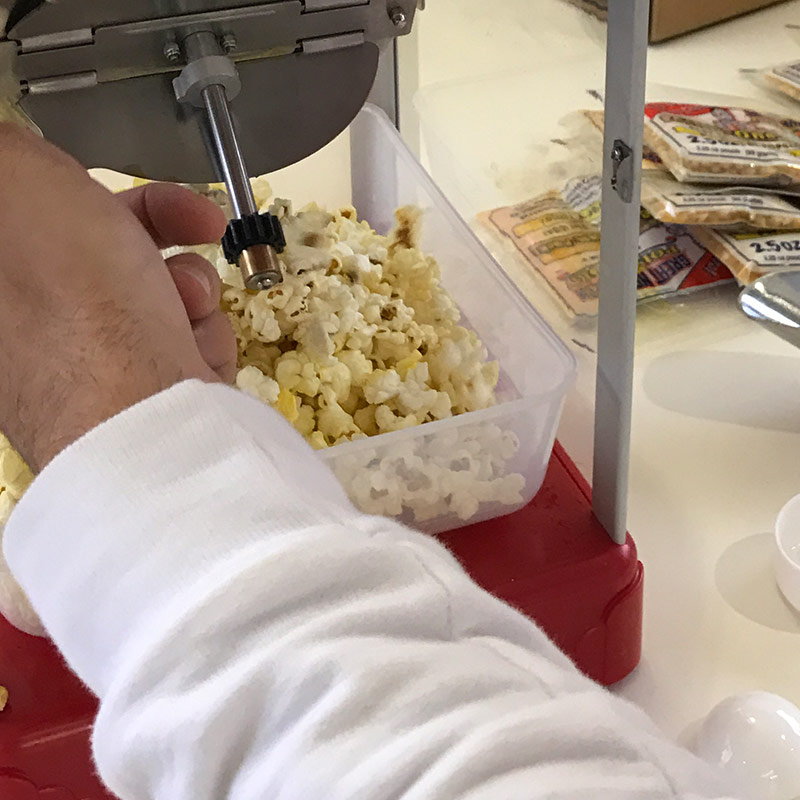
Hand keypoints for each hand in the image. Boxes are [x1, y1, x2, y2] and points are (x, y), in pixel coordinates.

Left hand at [0, 123, 235, 471]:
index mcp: (4, 284)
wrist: (145, 414)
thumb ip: (13, 151)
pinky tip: (193, 351)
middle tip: (194, 221)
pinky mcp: (145, 400)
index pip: (43, 217)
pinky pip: (181, 342)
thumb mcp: (19, 181)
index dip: (83, 188)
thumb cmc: (77, 301)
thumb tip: (21, 152)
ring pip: (156, 296)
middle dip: (158, 232)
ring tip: (187, 306)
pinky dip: (199, 336)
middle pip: (106, 251)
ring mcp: (91, 369)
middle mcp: (34, 331)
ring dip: (188, 288)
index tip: (111, 180)